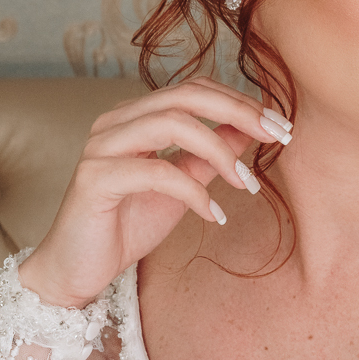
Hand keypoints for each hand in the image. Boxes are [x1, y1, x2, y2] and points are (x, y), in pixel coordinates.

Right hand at [18, 77, 291, 310]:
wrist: (78, 270)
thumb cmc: (128, 224)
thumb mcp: (183, 184)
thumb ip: (212, 154)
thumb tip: (252, 127)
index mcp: (136, 115)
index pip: (195, 89)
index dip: (241, 101)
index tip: (280, 124)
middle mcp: (116, 120)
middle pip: (186, 96)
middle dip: (239, 112)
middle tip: (279, 136)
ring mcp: (101, 146)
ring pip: (171, 124)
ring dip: (220, 153)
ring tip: (247, 185)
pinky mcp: (94, 178)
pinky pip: (155, 171)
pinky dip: (193, 192)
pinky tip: (214, 214)